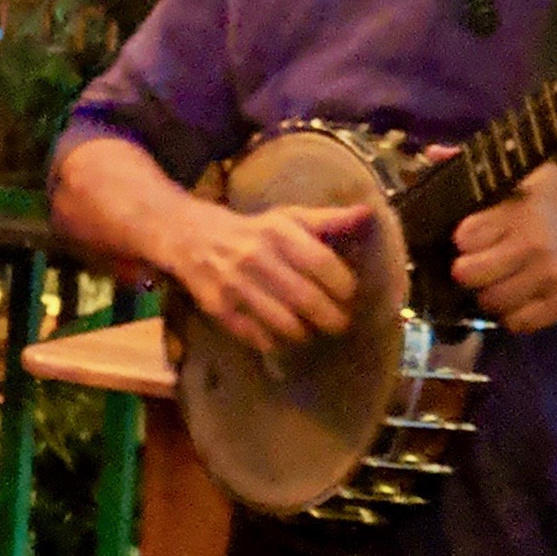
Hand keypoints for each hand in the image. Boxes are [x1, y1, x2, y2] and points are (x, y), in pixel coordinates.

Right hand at [168, 199, 372, 353]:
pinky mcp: (219, 308)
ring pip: (283, 323)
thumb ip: (327, 220)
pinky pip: (257, 336)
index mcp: (278, 232)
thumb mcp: (287, 218)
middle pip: (306, 299)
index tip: (348, 294)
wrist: (190, 237)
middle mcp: (256, 257)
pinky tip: (280, 336)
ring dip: (305, 332)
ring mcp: (235, 285)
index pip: (322, 263)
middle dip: (331, 318)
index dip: (343, 285)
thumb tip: (366, 214)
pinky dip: (275, 341)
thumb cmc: (252, 230)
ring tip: (310, 330)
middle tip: (339, 324)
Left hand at [449, 162, 556, 333]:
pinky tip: (519, 299)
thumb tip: (432, 153)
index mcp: (522, 209)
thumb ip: (481, 168)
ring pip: (490, 302)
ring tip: (499, 282)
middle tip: (479, 265)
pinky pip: (518, 323)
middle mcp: (534, 244)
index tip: (472, 238)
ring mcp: (550, 277)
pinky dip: (513, 315)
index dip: (464, 239)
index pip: (465, 236)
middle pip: (468, 274)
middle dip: (468, 270)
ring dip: (488, 295)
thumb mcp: (534, 174)